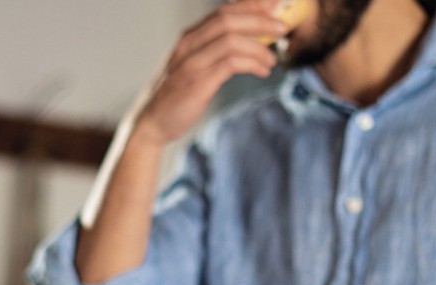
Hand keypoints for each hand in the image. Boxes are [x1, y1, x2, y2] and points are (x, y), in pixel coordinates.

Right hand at [129, 0, 285, 147]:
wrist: (153, 123)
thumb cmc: (177, 97)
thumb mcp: (195, 68)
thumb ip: (215, 54)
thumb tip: (248, 46)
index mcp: (190, 37)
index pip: (224, 10)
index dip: (251, 3)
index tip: (275, 3)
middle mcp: (190, 43)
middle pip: (229, 18)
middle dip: (260, 18)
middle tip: (282, 26)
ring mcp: (192, 61)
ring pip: (232, 38)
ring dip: (259, 45)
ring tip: (273, 58)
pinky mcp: (198, 81)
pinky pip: (231, 63)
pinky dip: (252, 63)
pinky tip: (263, 71)